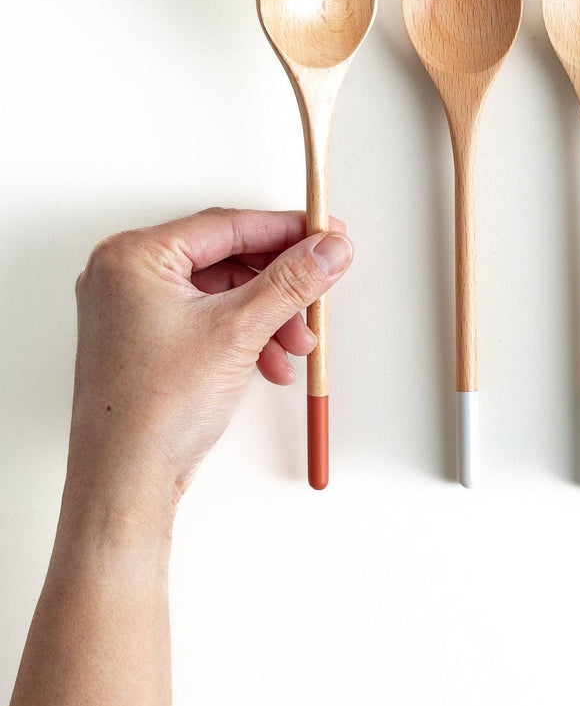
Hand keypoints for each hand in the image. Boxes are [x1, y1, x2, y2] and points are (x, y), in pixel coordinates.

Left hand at [66, 207, 353, 522]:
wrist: (125, 481)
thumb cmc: (150, 410)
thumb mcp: (238, 332)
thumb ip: (291, 282)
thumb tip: (328, 249)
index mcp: (133, 257)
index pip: (227, 225)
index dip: (285, 229)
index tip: (325, 233)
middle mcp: (127, 277)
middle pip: (228, 257)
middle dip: (279, 282)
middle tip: (318, 286)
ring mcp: (136, 310)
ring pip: (225, 292)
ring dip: (269, 314)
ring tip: (296, 342)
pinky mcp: (150, 340)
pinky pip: (212, 318)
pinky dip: (248, 334)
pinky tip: (271, 361)